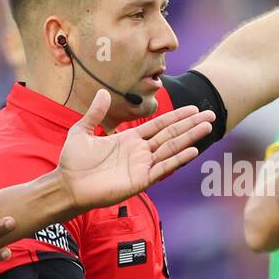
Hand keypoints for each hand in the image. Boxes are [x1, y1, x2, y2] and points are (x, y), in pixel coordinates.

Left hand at [59, 89, 214, 212]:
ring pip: (171, 149)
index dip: (177, 117)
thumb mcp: (82, 131)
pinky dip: (178, 159)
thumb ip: (95, 113)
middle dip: (191, 125)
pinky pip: (163, 168)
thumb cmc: (73, 162)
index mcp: (129, 139)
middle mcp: (140, 152)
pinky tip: (192, 150)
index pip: (159, 125)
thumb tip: (104, 92)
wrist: (67, 185)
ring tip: (207, 127)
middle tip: (211, 114)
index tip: (194, 109)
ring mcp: (142, 166)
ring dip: (190, 138)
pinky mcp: (140, 181)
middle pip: (171, 135)